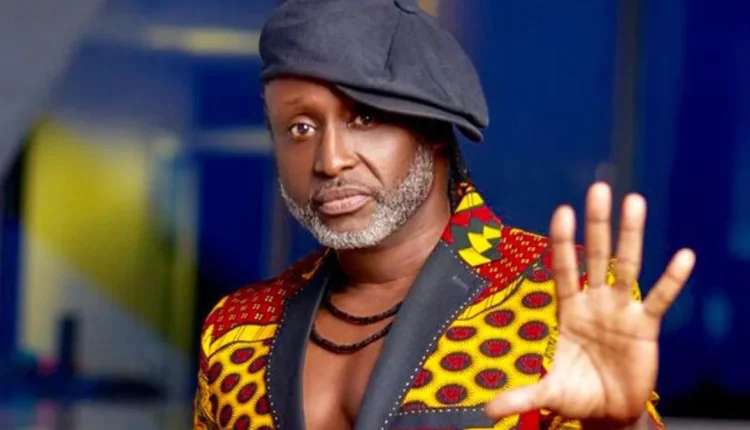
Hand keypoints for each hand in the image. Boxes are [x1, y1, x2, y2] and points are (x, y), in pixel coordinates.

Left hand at [485, 182, 694, 422]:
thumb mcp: (548, 393)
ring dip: (631, 236)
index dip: (562, 242)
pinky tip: (682, 256)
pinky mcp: (646, 326)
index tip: (562, 211)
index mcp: (569, 309)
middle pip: (596, 255)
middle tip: (599, 188)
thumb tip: (486, 411)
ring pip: (627, 266)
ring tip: (635, 201)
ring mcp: (621, 310)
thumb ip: (522, 395)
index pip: (565, 268)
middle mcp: (595, 301)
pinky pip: (660, 299)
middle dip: (596, 224)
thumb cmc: (577, 393)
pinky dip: (672, 280)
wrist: (609, 411)